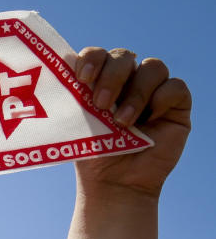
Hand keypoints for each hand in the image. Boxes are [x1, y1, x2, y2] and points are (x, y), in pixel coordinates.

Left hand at [73, 48, 190, 197]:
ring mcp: (153, 90)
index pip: (97, 54)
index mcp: (99, 80)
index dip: (91, 59)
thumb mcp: (78, 124)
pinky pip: (175, 86)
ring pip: (152, 67)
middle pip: (123, 56)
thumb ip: (75, 97)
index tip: (82, 78)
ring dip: (136, 92)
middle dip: (112, 76)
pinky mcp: (176, 104)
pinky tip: (150, 120)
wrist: (114, 183)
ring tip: (122, 122)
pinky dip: (161, 99)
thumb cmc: (93, 153)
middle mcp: (127, 80)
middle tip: (101, 104)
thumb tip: (61, 70)